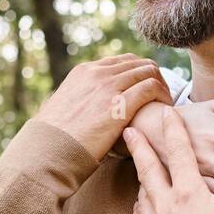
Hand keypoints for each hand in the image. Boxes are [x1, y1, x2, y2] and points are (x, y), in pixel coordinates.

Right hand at [34, 54, 172, 163]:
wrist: (47, 151)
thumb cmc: (54, 140)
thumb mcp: (64, 110)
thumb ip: (80, 102)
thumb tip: (85, 111)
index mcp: (84, 72)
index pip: (124, 61)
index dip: (141, 74)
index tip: (149, 91)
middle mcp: (97, 73)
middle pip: (140, 63)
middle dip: (156, 78)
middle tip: (163, 99)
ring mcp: (108, 86)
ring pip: (149, 72)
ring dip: (163, 87)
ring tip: (166, 106)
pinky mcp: (118, 104)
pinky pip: (151, 88)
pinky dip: (163, 97)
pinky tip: (165, 113)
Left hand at [126, 108, 213, 213]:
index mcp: (189, 194)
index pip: (179, 151)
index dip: (174, 129)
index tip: (166, 113)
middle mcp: (164, 208)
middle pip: (148, 169)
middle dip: (140, 147)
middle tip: (130, 130)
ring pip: (142, 196)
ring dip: (142, 180)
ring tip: (141, 173)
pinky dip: (140, 210)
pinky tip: (143, 211)